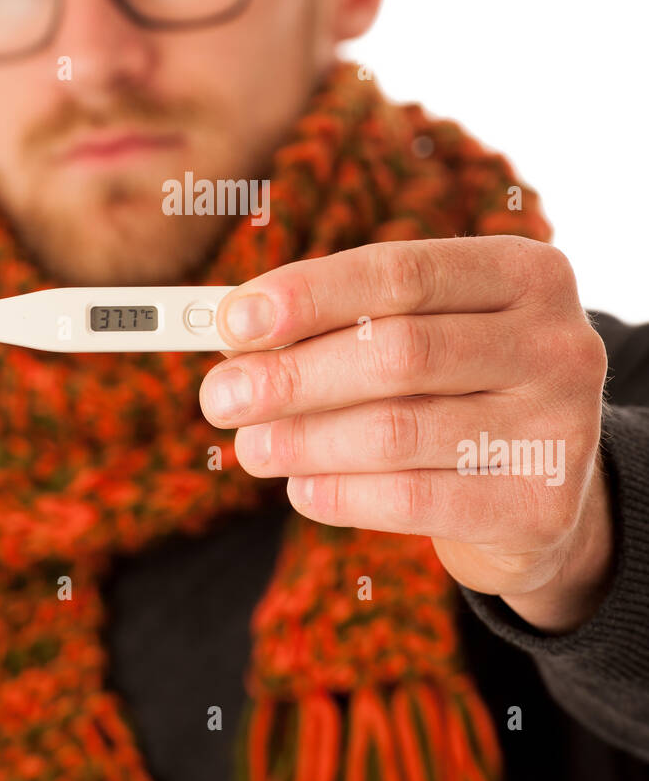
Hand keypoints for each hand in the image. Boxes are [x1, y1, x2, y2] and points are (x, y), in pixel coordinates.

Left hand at [199, 236, 613, 633]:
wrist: (543, 491)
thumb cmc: (458, 389)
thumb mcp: (419, 332)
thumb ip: (344, 321)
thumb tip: (235, 327)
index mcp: (525, 272)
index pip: (400, 272)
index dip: (310, 295)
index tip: (232, 320)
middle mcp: (556, 342)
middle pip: (397, 352)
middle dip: (293, 375)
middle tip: (220, 397)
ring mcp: (559, 427)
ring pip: (397, 429)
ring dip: (303, 440)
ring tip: (252, 446)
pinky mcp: (538, 508)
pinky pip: (411, 499)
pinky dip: (340, 493)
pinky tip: (301, 488)